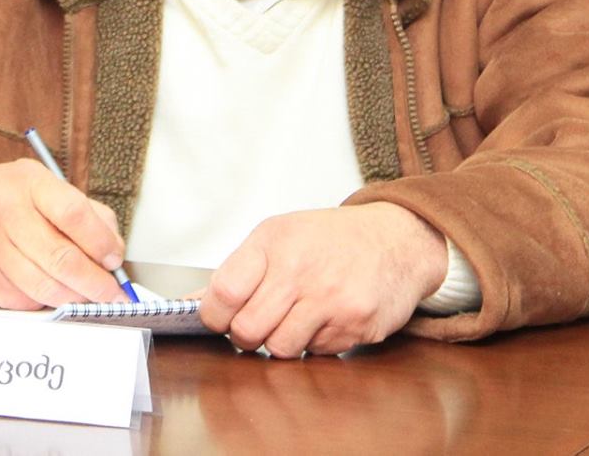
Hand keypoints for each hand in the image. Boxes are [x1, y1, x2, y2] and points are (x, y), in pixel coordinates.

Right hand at [0, 159, 126, 308]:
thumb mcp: (36, 185)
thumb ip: (81, 211)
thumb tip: (112, 250)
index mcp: (26, 184)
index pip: (73, 213)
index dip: (101, 242)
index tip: (114, 259)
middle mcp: (5, 215)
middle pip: (63, 259)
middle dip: (97, 285)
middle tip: (113, 295)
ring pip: (47, 289)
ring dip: (76, 300)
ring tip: (87, 298)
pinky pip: (25, 303)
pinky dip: (44, 304)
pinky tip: (47, 293)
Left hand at [200, 203, 447, 357]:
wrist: (397, 240)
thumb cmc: (330, 238)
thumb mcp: (278, 236)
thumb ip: (236, 270)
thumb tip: (191, 302)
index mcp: (274, 242)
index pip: (224, 292)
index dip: (213, 314)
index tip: (217, 317)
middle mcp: (302, 271)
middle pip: (248, 329)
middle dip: (244, 335)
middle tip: (255, 324)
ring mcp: (332, 301)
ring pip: (280, 348)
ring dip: (279, 342)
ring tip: (291, 320)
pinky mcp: (357, 326)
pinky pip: (316, 353)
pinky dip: (313, 344)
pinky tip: (322, 320)